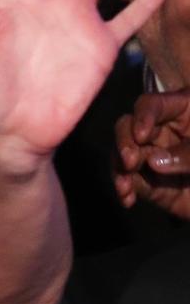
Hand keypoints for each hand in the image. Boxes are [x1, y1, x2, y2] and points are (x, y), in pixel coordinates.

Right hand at [115, 90, 189, 218]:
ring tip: (124, 186)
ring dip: (119, 168)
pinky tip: (127, 197)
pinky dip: (124, 188)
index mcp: (184, 112)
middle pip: (129, 127)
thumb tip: (153, 161)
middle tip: (129, 161)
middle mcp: (162, 131)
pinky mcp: (149, 181)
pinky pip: (128, 180)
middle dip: (125, 143)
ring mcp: (153, 156)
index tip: (142, 136)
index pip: (153, 105)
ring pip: (123, 154)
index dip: (143, 117)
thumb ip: (189, 155)